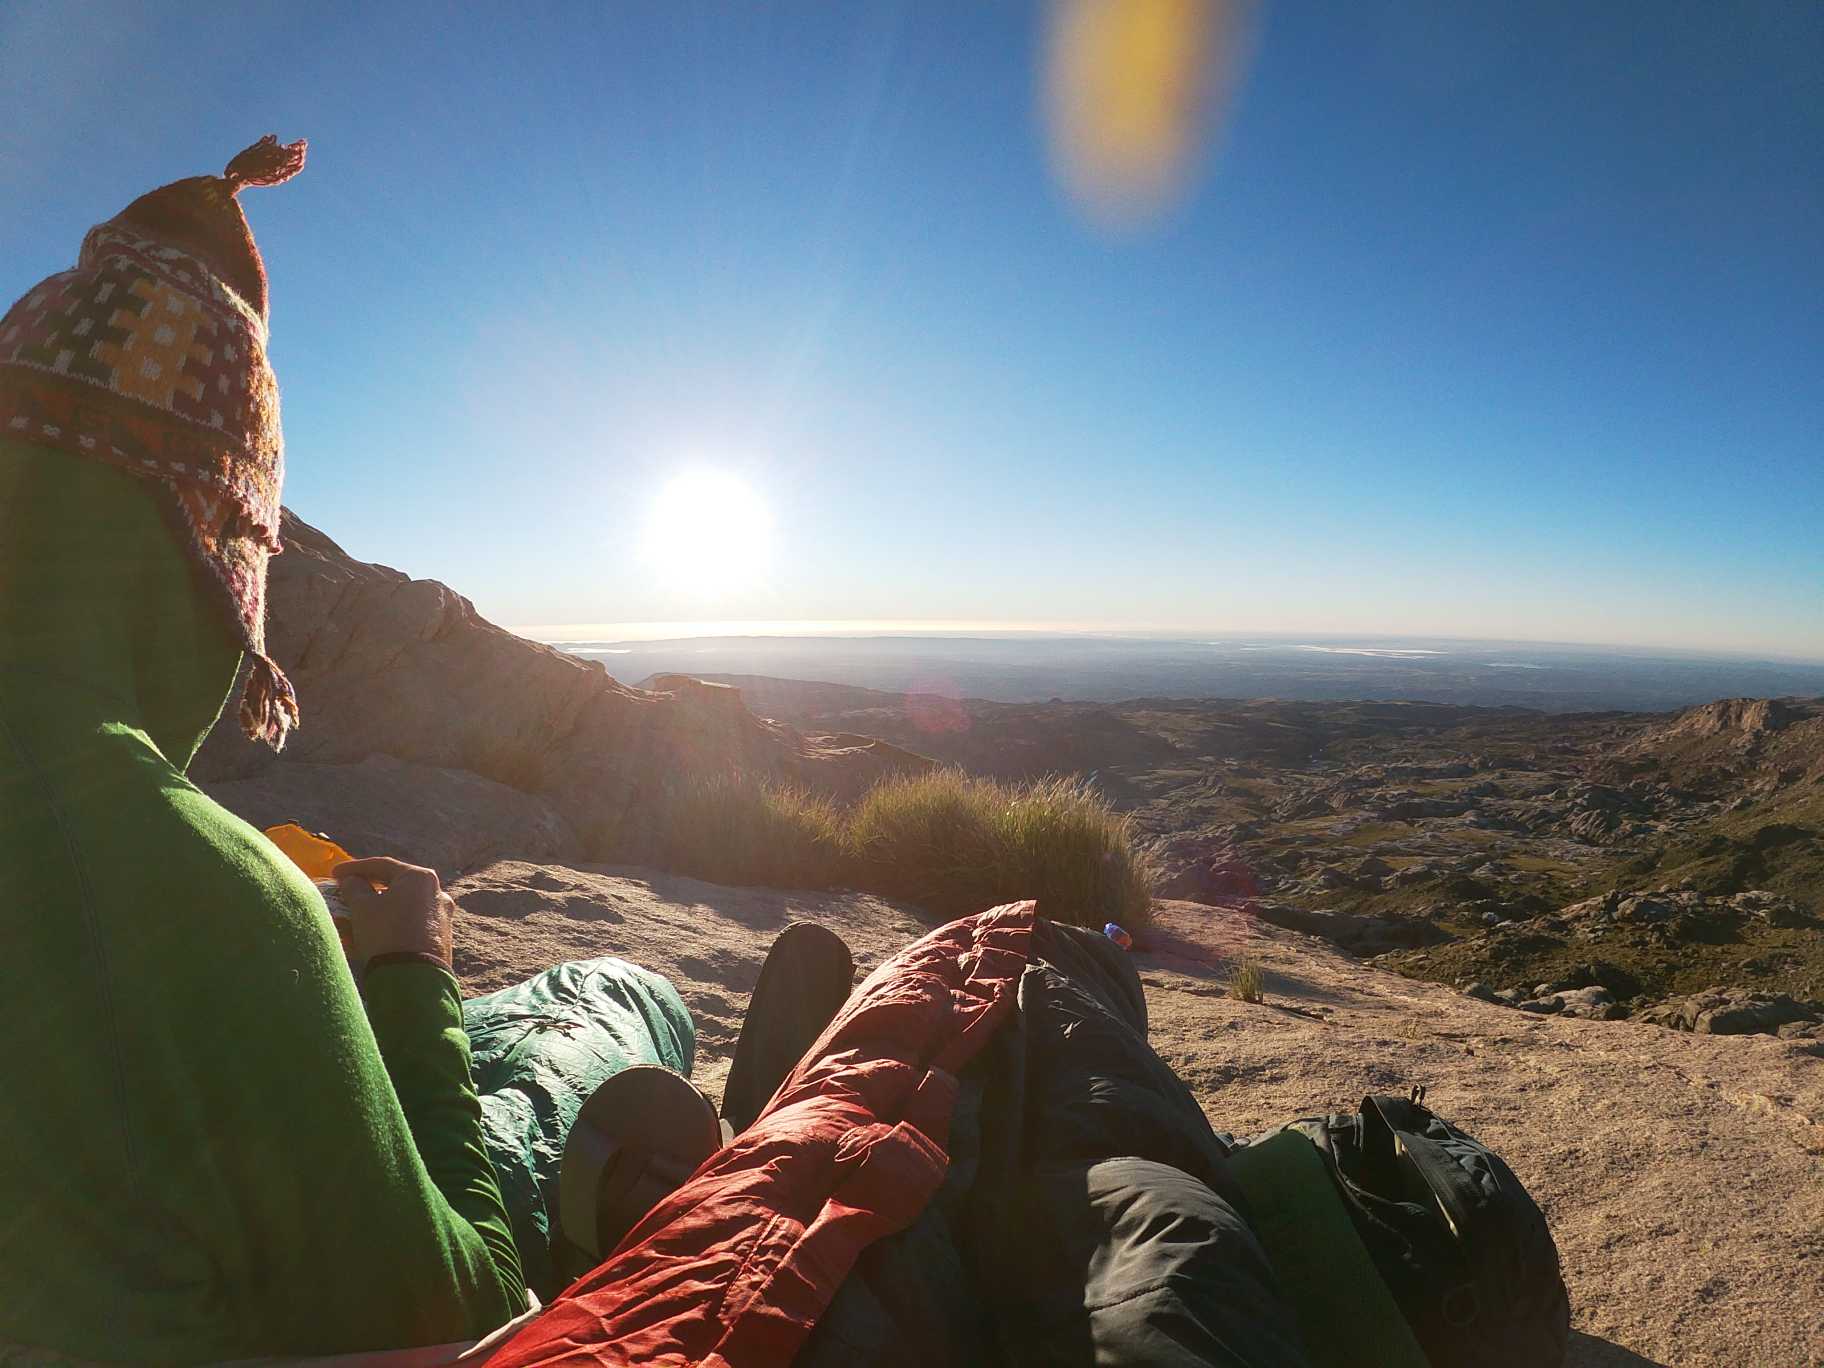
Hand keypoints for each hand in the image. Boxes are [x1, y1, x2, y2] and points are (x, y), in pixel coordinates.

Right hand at [333, 857, 454, 968]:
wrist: (413, 980)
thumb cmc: (385, 934)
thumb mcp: (362, 908)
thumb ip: (354, 888)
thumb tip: (352, 881)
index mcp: (420, 878)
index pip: (382, 865)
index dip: (354, 868)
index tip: (334, 874)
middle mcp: (436, 893)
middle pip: (394, 886)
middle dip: (365, 891)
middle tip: (344, 893)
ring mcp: (440, 917)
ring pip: (399, 908)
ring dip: (372, 912)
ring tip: (348, 919)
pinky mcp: (438, 939)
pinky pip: (406, 925)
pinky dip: (385, 926)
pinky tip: (365, 936)